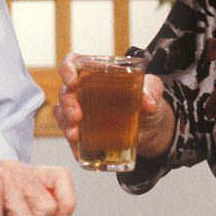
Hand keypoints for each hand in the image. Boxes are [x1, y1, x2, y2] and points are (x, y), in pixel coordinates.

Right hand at [55, 52, 174, 159]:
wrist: (149, 125)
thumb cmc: (144, 98)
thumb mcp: (152, 88)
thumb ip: (151, 90)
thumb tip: (149, 104)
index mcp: (95, 72)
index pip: (72, 62)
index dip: (67, 69)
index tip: (73, 81)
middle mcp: (82, 90)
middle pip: (65, 92)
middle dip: (68, 105)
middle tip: (77, 116)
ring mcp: (80, 111)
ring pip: (63, 115)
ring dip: (66, 125)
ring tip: (76, 136)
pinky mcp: (83, 132)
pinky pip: (72, 137)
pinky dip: (74, 146)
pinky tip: (80, 153)